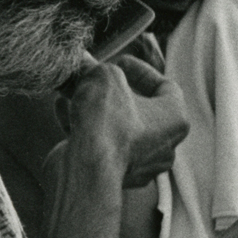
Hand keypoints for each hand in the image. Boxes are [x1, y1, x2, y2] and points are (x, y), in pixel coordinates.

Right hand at [59, 54, 188, 185]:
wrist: (87, 169)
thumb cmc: (107, 124)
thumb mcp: (105, 78)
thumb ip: (98, 68)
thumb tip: (85, 63)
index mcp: (176, 119)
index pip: (167, 87)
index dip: (141, 71)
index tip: (117, 63)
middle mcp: (164, 144)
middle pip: (139, 107)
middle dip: (111, 89)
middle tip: (90, 76)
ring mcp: (141, 163)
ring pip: (117, 126)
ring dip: (94, 106)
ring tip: (72, 89)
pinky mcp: (115, 174)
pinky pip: (102, 143)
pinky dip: (85, 126)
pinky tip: (62, 108)